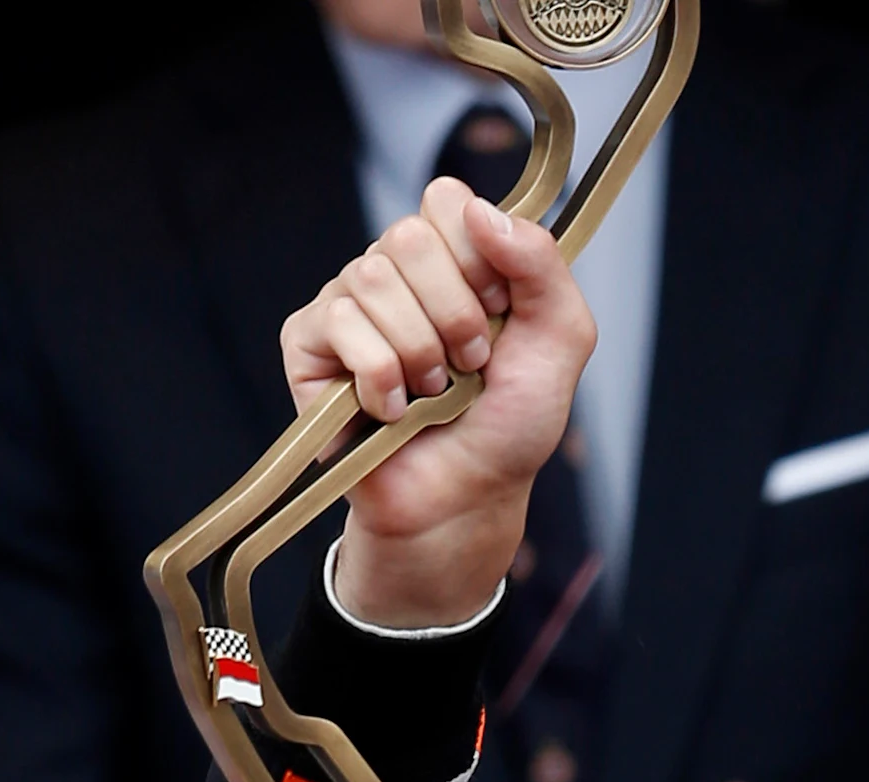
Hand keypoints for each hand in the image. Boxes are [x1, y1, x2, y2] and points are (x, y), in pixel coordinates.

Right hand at [284, 176, 595, 626]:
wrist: (467, 494)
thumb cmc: (510, 422)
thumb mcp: (561, 340)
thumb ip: (542, 265)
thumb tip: (481, 209)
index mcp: (453, 256)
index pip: (446, 200)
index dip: (479, 258)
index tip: (500, 311)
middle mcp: (395, 269)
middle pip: (409, 236)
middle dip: (456, 313)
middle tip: (471, 362)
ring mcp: (347, 302)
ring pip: (373, 280)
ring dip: (422, 353)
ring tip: (435, 392)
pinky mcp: (308, 342)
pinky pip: (340, 324)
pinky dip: (381, 377)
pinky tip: (393, 409)